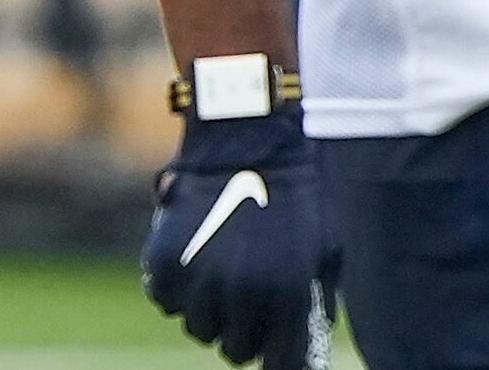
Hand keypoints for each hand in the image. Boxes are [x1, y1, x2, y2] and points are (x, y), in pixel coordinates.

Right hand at [141, 105, 338, 368]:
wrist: (246, 140)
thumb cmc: (295, 193)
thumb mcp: (323, 250)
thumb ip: (314, 299)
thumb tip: (306, 337)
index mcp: (290, 299)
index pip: (281, 365)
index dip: (278, 358)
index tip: (274, 346)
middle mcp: (246, 298)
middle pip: (236, 350)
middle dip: (242, 332)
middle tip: (244, 305)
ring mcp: (202, 280)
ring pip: (199, 327)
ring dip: (208, 310)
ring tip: (217, 278)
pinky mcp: (167, 260)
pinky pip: (165, 299)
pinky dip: (175, 288)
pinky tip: (191, 263)